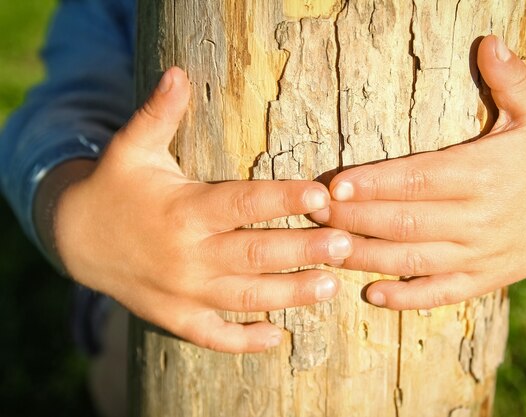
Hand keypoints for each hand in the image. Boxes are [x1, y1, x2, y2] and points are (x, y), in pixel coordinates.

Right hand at [50, 68, 351, 352]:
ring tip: (331, 286)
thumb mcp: (132, 148)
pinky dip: (244, 341)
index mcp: (183, 210)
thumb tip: (177, 71)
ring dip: (290, 294)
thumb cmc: (117, 187)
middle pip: (254, 254)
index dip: (281, 199)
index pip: (241, 204)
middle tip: (345, 244)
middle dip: (303, 250)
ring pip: (245, 298)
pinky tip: (277, 336)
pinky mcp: (175, 317)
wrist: (76, 239)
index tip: (320, 195)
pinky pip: (213, 337)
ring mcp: (181, 292)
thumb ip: (159, 113)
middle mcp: (186, 255)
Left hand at [311, 35, 525, 309]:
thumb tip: (489, 41)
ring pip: (414, 260)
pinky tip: (371, 295)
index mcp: (485, 174)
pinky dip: (406, 297)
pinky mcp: (485, 279)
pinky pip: (441, 294)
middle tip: (313, 213)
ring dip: (365, 257)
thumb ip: (511, 79)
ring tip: (325, 249)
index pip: (419, 180)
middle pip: (405, 222)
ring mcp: (481, 254)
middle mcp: (480, 218)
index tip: (335, 185)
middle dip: (354, 218)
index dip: (375, 184)